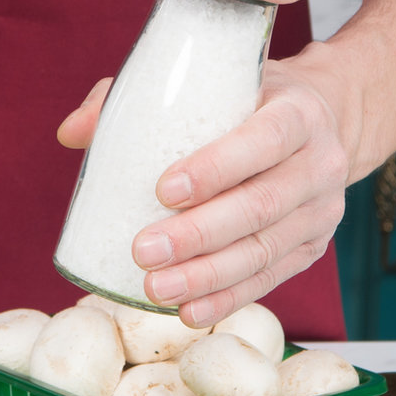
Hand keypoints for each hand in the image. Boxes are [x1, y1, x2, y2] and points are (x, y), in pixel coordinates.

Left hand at [57, 53, 359, 325]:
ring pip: (264, 250)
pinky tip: (190, 312)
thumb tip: (71, 132)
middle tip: (144, 251)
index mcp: (299, 112)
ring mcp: (322, 211)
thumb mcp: (211, 83)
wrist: (323, 122)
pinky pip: (270, 278)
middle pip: (261, 205)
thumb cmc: (249, 100)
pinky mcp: (312, 247)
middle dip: (199, 235)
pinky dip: (228, 298)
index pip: (263, 139)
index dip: (216, 167)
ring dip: (208, 276)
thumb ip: (140, 100)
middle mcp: (320, 162)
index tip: (162, 190)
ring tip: (155, 288)